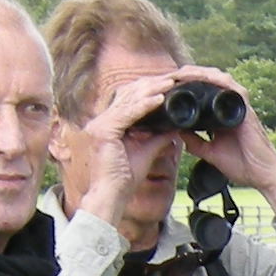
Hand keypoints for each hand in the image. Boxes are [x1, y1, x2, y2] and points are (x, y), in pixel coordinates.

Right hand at [71, 68, 186, 231]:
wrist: (110, 198)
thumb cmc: (124, 180)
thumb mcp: (146, 153)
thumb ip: (158, 138)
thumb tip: (175, 128)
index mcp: (108, 125)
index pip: (129, 100)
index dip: (148, 90)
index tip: (168, 85)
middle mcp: (101, 121)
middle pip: (128, 95)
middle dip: (152, 85)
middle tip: (173, 78)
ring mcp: (100, 125)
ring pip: (128, 100)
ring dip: (151, 90)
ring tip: (170, 83)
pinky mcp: (104, 132)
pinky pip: (127, 113)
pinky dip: (145, 105)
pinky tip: (160, 99)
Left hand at [170, 65, 275, 205]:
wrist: (262, 175)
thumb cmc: (243, 164)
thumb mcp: (211, 153)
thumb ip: (196, 143)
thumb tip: (178, 132)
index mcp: (223, 114)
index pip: (204, 92)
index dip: (187, 85)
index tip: (168, 86)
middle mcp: (231, 106)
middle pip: (210, 81)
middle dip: (190, 75)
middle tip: (169, 76)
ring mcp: (239, 106)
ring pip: (218, 79)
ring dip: (199, 73)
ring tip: (180, 73)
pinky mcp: (246, 109)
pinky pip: (231, 87)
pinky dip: (216, 79)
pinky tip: (202, 76)